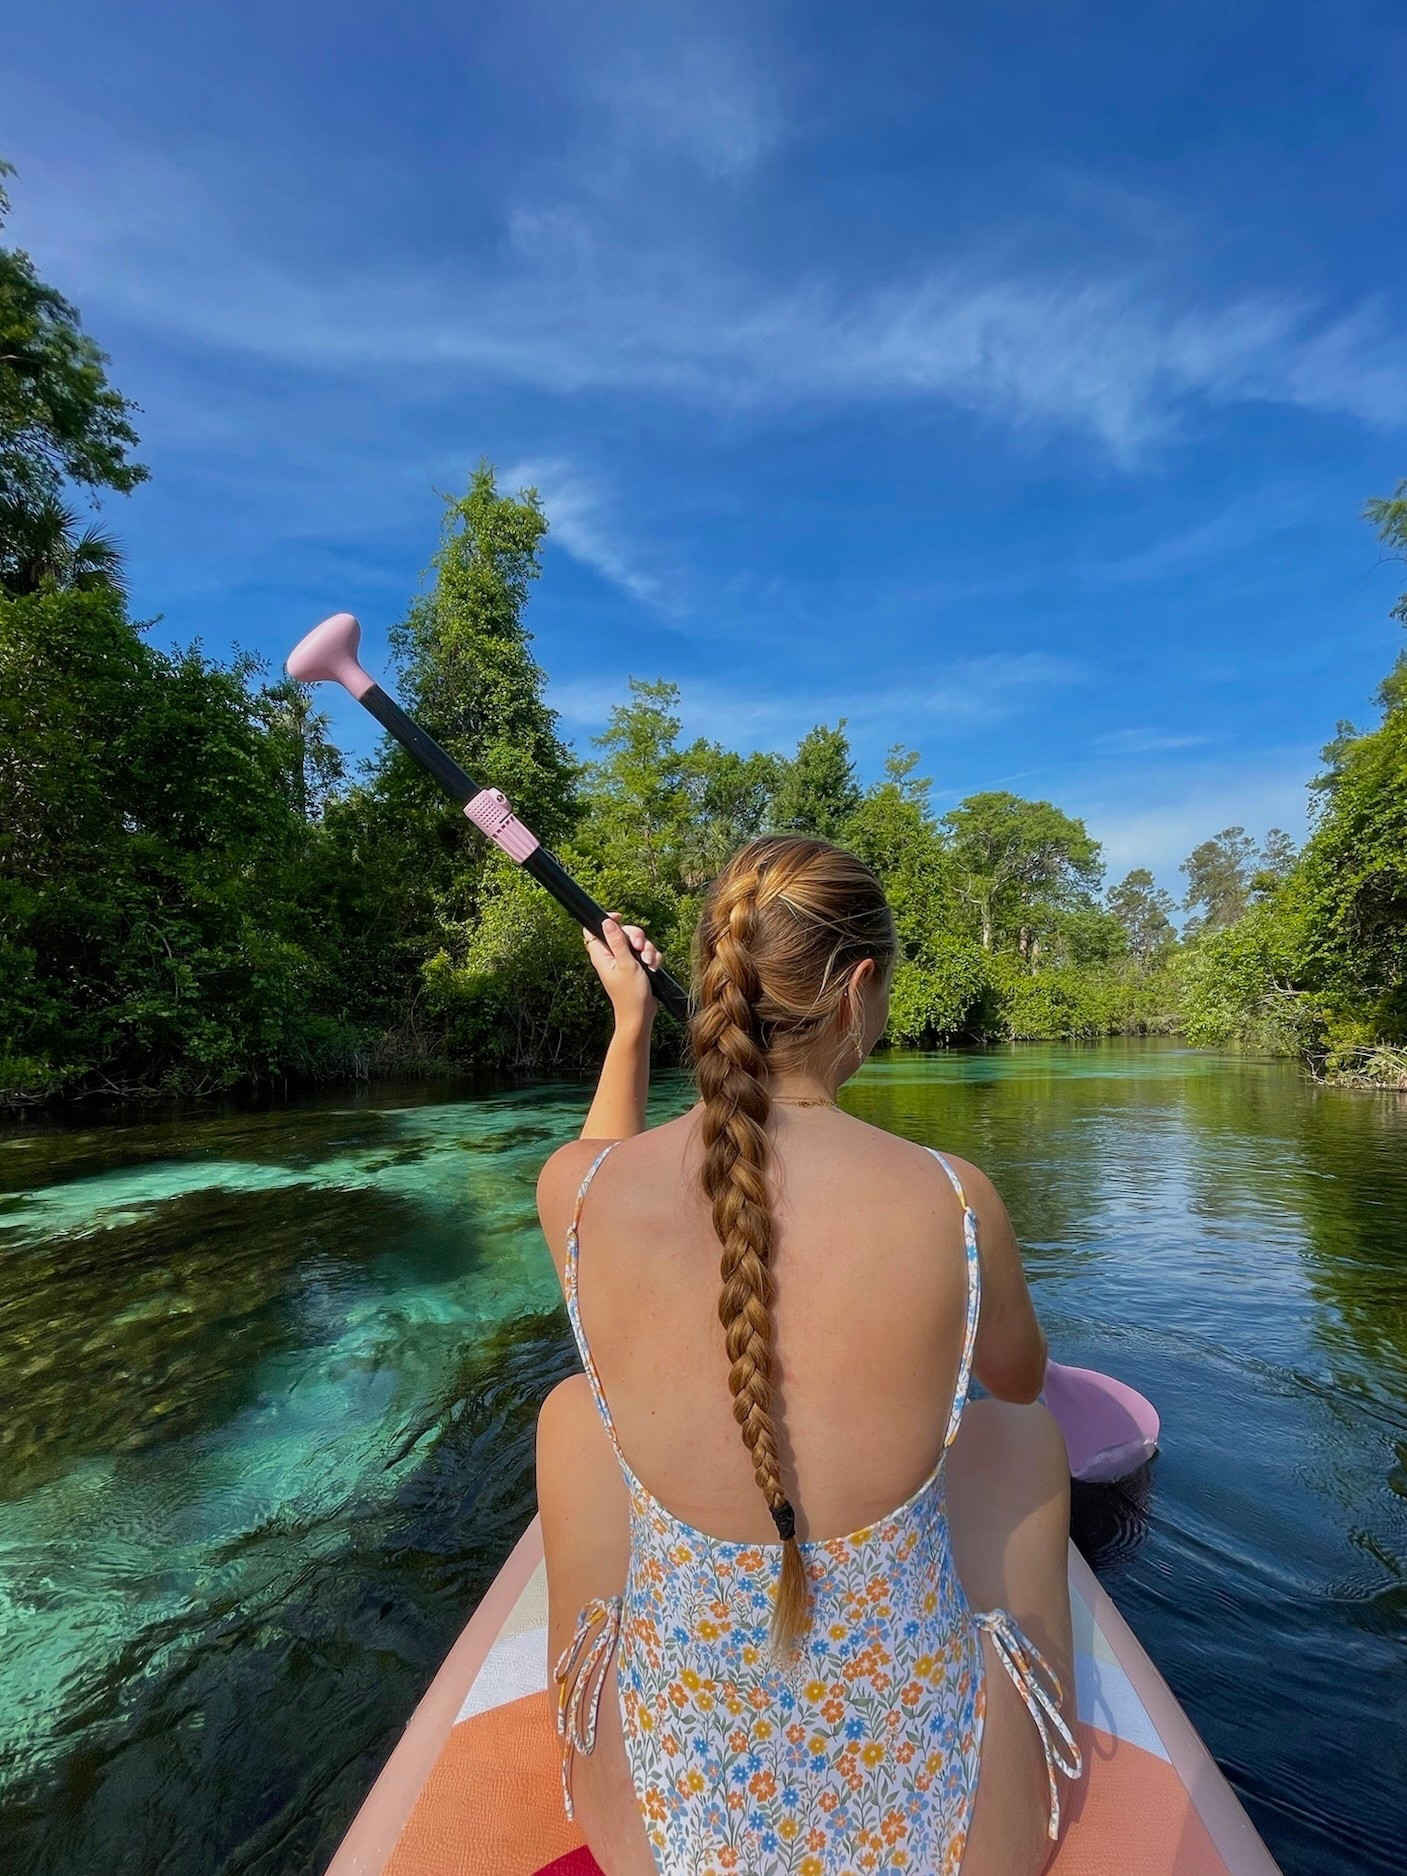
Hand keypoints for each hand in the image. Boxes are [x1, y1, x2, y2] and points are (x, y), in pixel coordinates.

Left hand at [583, 914, 660, 1029]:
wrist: (641, 1014)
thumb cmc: (630, 994)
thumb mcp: (626, 964)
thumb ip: (617, 941)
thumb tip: (606, 922)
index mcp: (602, 955)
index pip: (595, 929)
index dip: (606, 920)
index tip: (621, 918)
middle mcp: (611, 956)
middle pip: (622, 932)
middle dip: (636, 937)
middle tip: (639, 947)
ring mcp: (624, 961)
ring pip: (636, 942)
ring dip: (647, 949)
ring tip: (648, 963)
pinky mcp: (635, 966)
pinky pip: (644, 953)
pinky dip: (651, 957)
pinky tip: (653, 967)